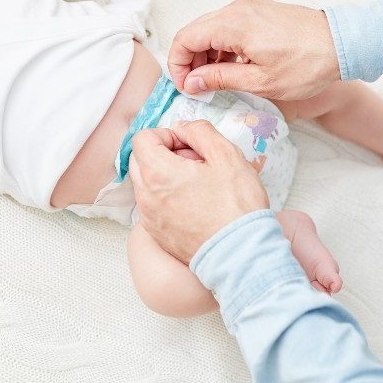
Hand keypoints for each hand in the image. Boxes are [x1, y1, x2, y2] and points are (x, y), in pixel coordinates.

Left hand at [130, 121, 269, 263]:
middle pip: (141, 160)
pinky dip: (167, 198)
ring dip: (166, 176)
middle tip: (195, 162)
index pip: (142, 138)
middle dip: (164, 153)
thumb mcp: (226, 154)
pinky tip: (195, 204)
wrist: (241, 254)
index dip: (166, 134)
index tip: (188, 144)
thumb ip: (199, 131)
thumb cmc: (236, 206)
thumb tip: (182, 128)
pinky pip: (153, 206)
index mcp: (157, 172)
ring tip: (198, 184)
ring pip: (146, 184)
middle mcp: (145, 196)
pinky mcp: (157, 235)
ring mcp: (149, 219)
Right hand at [167, 0, 341, 99]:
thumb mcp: (260, 81)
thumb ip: (220, 79)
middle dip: (189, 60)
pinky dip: (223, 46)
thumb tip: (192, 82)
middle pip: (195, 31)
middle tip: (197, 87)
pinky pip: (229, 26)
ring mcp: (249, 8)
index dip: (177, 65)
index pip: (185, 38)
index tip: (184, 87)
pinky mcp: (260, 11)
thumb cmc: (307, 63)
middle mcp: (236, 9)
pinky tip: (233, 67)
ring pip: (211, 29)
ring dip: (206, 54)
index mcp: (232, 24)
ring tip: (215, 80)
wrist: (343, 43)